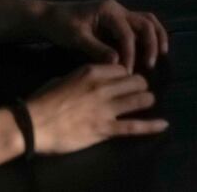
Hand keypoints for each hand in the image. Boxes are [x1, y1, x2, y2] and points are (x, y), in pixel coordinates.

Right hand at [27, 63, 166, 155]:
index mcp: (92, 72)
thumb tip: (91, 78)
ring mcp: (105, 109)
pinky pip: (133, 126)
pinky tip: (163, 124)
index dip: (126, 74)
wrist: (32, 124)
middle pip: (136, 81)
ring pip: (140, 99)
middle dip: (140, 86)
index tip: (127, 79)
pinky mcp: (105, 129)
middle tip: (139, 91)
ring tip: (147, 101)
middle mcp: (103, 87)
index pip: (122, 68)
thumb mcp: (64, 78)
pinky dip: (151, 126)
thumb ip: (82, 76)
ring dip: (146, 100)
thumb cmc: (43, 101)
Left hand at [40, 0, 168, 71]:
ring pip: (147, 21)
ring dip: (157, 36)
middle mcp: (118, 9)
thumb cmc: (61, 25)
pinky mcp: (118, 21)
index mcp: (109, 11)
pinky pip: (140, 25)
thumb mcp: (76, 38)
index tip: (129, 71)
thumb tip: (117, 62)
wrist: (50, 16)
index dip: (130, 53)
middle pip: (145, 23)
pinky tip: (151, 49)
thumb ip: (96, 49)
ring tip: (162, 54)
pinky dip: (149, 36)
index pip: (126, 33)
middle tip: (151, 65)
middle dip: (151, 44)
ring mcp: (120, 13)